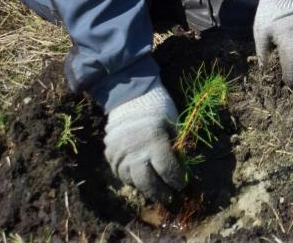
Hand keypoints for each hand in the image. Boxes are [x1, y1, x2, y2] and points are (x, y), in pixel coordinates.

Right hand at [103, 85, 185, 201]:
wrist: (131, 95)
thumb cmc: (158, 107)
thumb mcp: (173, 123)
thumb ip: (177, 146)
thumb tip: (182, 167)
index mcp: (154, 140)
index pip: (167, 171)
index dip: (176, 181)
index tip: (181, 185)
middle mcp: (135, 150)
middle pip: (148, 182)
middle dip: (160, 192)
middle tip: (168, 196)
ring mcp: (120, 152)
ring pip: (132, 180)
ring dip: (144, 186)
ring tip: (153, 188)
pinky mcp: (110, 152)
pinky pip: (119, 172)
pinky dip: (129, 178)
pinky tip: (138, 176)